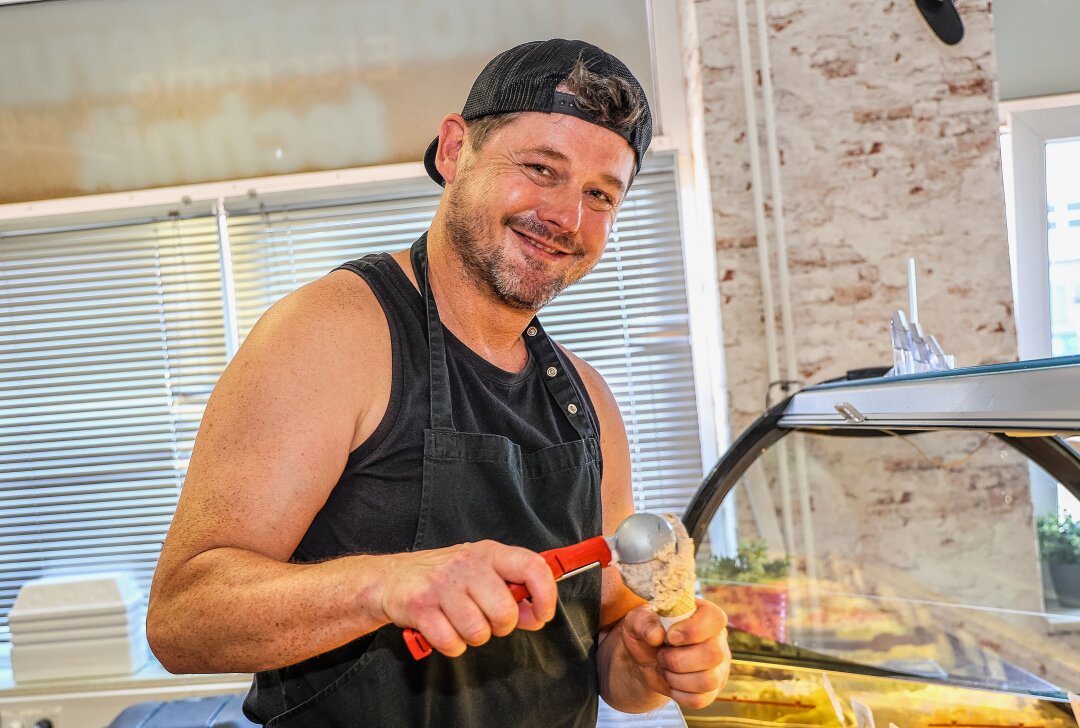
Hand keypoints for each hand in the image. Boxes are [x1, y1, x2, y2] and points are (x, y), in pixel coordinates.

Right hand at [378, 540, 558, 656]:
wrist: (393, 578)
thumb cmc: (445, 577)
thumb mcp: (482, 573)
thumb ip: (513, 593)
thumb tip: (537, 615)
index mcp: (489, 553)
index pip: (532, 566)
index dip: (545, 595)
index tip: (542, 613)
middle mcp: (467, 564)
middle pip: (505, 612)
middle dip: (501, 626)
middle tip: (487, 619)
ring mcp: (442, 585)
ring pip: (478, 632)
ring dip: (474, 637)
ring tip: (461, 622)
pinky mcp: (421, 607)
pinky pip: (452, 643)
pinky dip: (451, 645)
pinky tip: (443, 628)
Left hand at [620, 599, 730, 709]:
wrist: (646, 658)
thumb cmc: (647, 632)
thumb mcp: (638, 621)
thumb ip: (644, 623)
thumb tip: (656, 635)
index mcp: (704, 614)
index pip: (715, 619)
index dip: (692, 630)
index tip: (670, 636)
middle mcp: (718, 640)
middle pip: (714, 654)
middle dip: (678, 659)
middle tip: (661, 655)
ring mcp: (718, 667)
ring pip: (708, 680)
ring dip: (677, 678)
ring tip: (665, 668)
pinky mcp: (712, 689)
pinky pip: (700, 699)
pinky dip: (678, 694)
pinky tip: (670, 682)